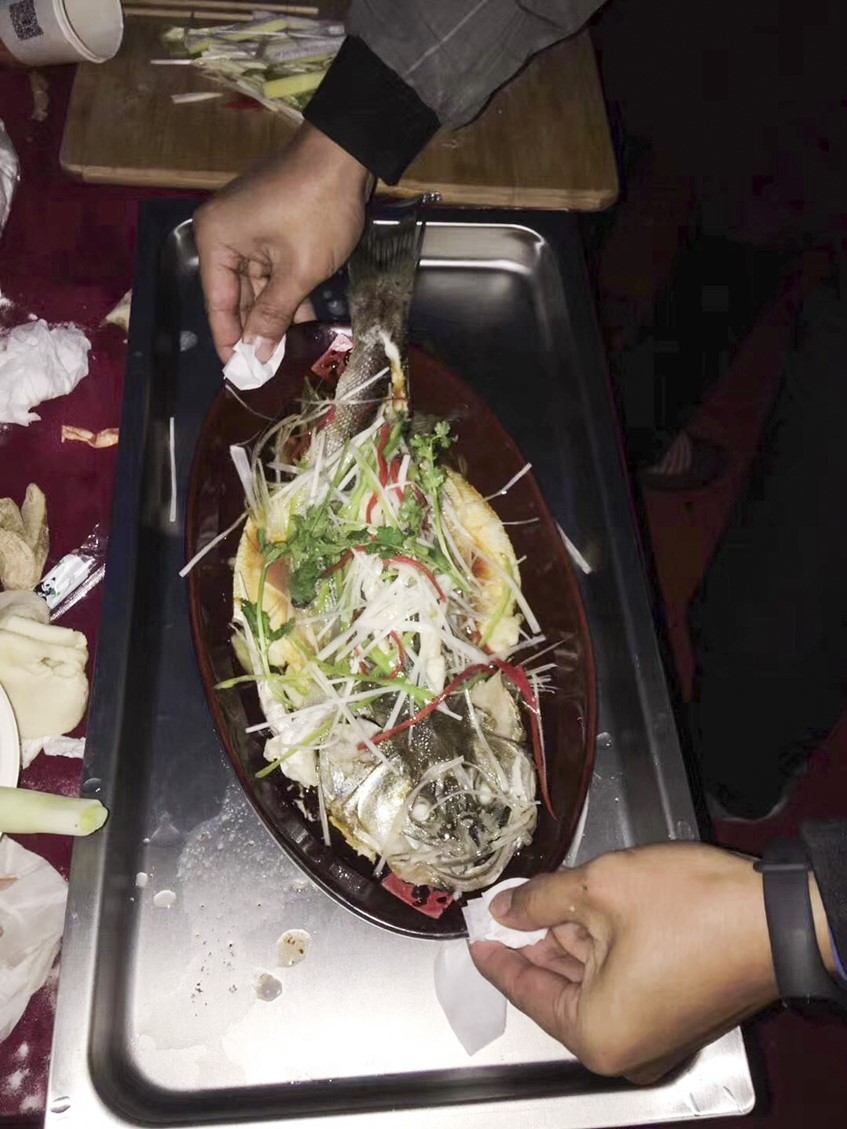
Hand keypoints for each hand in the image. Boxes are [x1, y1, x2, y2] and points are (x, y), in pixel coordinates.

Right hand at [194, 122, 374, 363]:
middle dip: (255, 332)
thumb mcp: (299, 271)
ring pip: (257, 286)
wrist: (345, 155)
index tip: (240, 374)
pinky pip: (272, 270)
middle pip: (236, 296)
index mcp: (217, 241)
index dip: (230, 341)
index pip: (219, 303)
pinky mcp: (270, 228)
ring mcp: (248, 230)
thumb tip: (257, 353)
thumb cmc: (318, 209)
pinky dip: (285, 294)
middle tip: (267, 371)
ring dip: (274, 316)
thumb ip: (274, 314)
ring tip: (285, 355)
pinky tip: (299, 324)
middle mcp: (224, 235)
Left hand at [471, 844, 793, 1082]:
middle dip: (533, 942)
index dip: (495, 956)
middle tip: (505, 907)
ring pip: (590, 982)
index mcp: (596, 1034)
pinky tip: (583, 911)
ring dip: (567, 940)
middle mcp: (625, 1049)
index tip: (472, 936)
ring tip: (542, 899)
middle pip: (558, 989)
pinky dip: (600, 949)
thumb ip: (540, 901)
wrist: (780, 917)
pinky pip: (621, 982)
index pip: (525, 991)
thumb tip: (504, 909)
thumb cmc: (691, 910)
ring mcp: (654, 1034)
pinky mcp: (677, 1012)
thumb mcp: (598, 890)